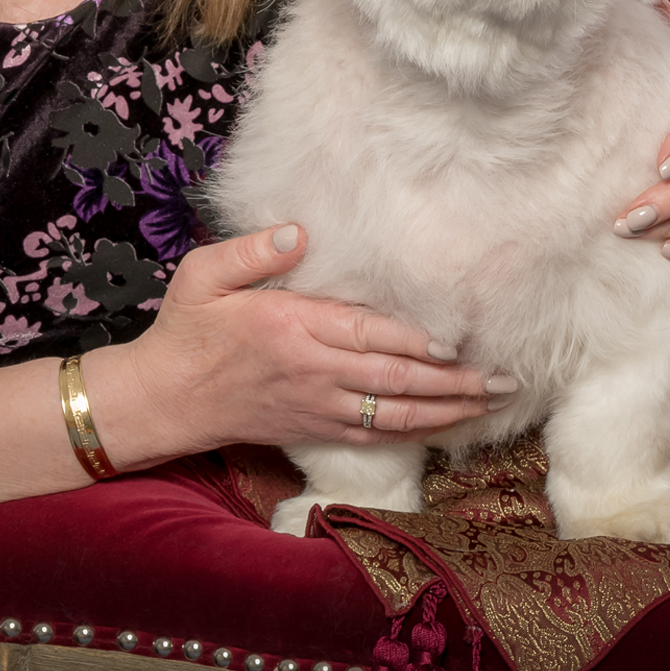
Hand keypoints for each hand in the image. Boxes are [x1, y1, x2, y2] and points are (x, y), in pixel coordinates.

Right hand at [93, 225, 503, 458]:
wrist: (164, 399)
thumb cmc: (186, 331)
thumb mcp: (204, 275)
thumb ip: (253, 251)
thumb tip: (299, 232)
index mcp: (294, 328)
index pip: (370, 335)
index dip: (419, 342)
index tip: (461, 342)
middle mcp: (315, 372)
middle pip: (398, 380)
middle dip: (457, 380)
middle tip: (505, 377)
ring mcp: (318, 406)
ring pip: (396, 414)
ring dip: (449, 410)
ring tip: (492, 402)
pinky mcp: (314, 430)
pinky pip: (375, 438)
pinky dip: (415, 434)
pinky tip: (446, 426)